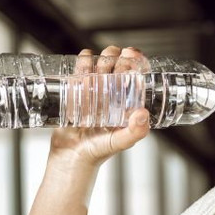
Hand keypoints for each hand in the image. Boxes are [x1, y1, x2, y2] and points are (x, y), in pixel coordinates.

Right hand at [49, 46, 150, 166]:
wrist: (71, 158)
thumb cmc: (98, 152)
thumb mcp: (120, 142)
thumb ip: (135, 132)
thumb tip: (143, 114)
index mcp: (127, 101)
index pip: (134, 73)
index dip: (134, 59)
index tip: (130, 56)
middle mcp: (112, 94)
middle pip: (116, 63)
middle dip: (114, 56)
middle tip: (111, 65)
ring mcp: (94, 91)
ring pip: (98, 63)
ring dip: (98, 58)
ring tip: (94, 70)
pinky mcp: (76, 92)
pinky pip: (80, 70)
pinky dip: (82, 62)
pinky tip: (83, 66)